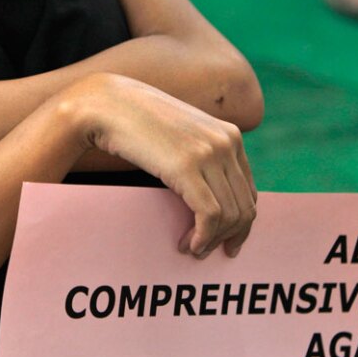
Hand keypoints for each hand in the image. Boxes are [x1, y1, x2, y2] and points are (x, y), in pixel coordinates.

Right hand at [78, 74, 256, 257]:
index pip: (249, 191)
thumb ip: (201, 155)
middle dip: (230, 236)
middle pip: (245, 206)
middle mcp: (227, 142)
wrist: (108, 104)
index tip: (226, 241)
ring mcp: (209, 153)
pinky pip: (210, 215)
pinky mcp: (188, 167)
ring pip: (231, 215)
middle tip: (207, 251)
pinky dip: (203, 237)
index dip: (240, 222)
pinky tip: (189, 244)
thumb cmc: (137, 123)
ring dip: (213, 240)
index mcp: (230, 135)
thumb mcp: (181, 136)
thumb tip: (208, 194)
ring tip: (193, 248)